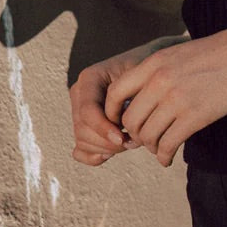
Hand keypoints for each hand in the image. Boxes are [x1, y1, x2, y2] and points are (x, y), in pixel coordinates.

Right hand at [69, 33, 188, 167]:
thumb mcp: (143, 75)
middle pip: (83, 130)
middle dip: (108, 142)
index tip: (123, 138)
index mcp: (90, 78)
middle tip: (133, 141)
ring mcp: (78, 111)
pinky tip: (112, 153)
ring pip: (82, 141)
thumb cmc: (148, 70)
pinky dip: (94, 156)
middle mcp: (79, 94)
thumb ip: (132, 97)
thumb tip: (124, 126)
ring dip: (106, 149)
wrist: (148, 71)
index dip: (103, 128)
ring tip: (129, 142)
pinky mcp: (83, 127)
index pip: (87, 110)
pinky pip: (79, 151)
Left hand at [103, 19, 226, 168]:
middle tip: (145, 140)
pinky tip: (168, 158)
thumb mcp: (182, 53)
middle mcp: (159, 81)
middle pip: (130, 119)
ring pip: (147, 135)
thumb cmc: (223, 52)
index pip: (115, 92)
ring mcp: (177, 99)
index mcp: (154, 63)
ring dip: (151, 147)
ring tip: (159, 149)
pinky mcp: (195, 116)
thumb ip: (161, 70)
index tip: (122, 123)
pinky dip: (164, 156)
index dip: (113, 113)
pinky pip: (168, 144)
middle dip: (135, 135)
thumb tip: (149, 93)